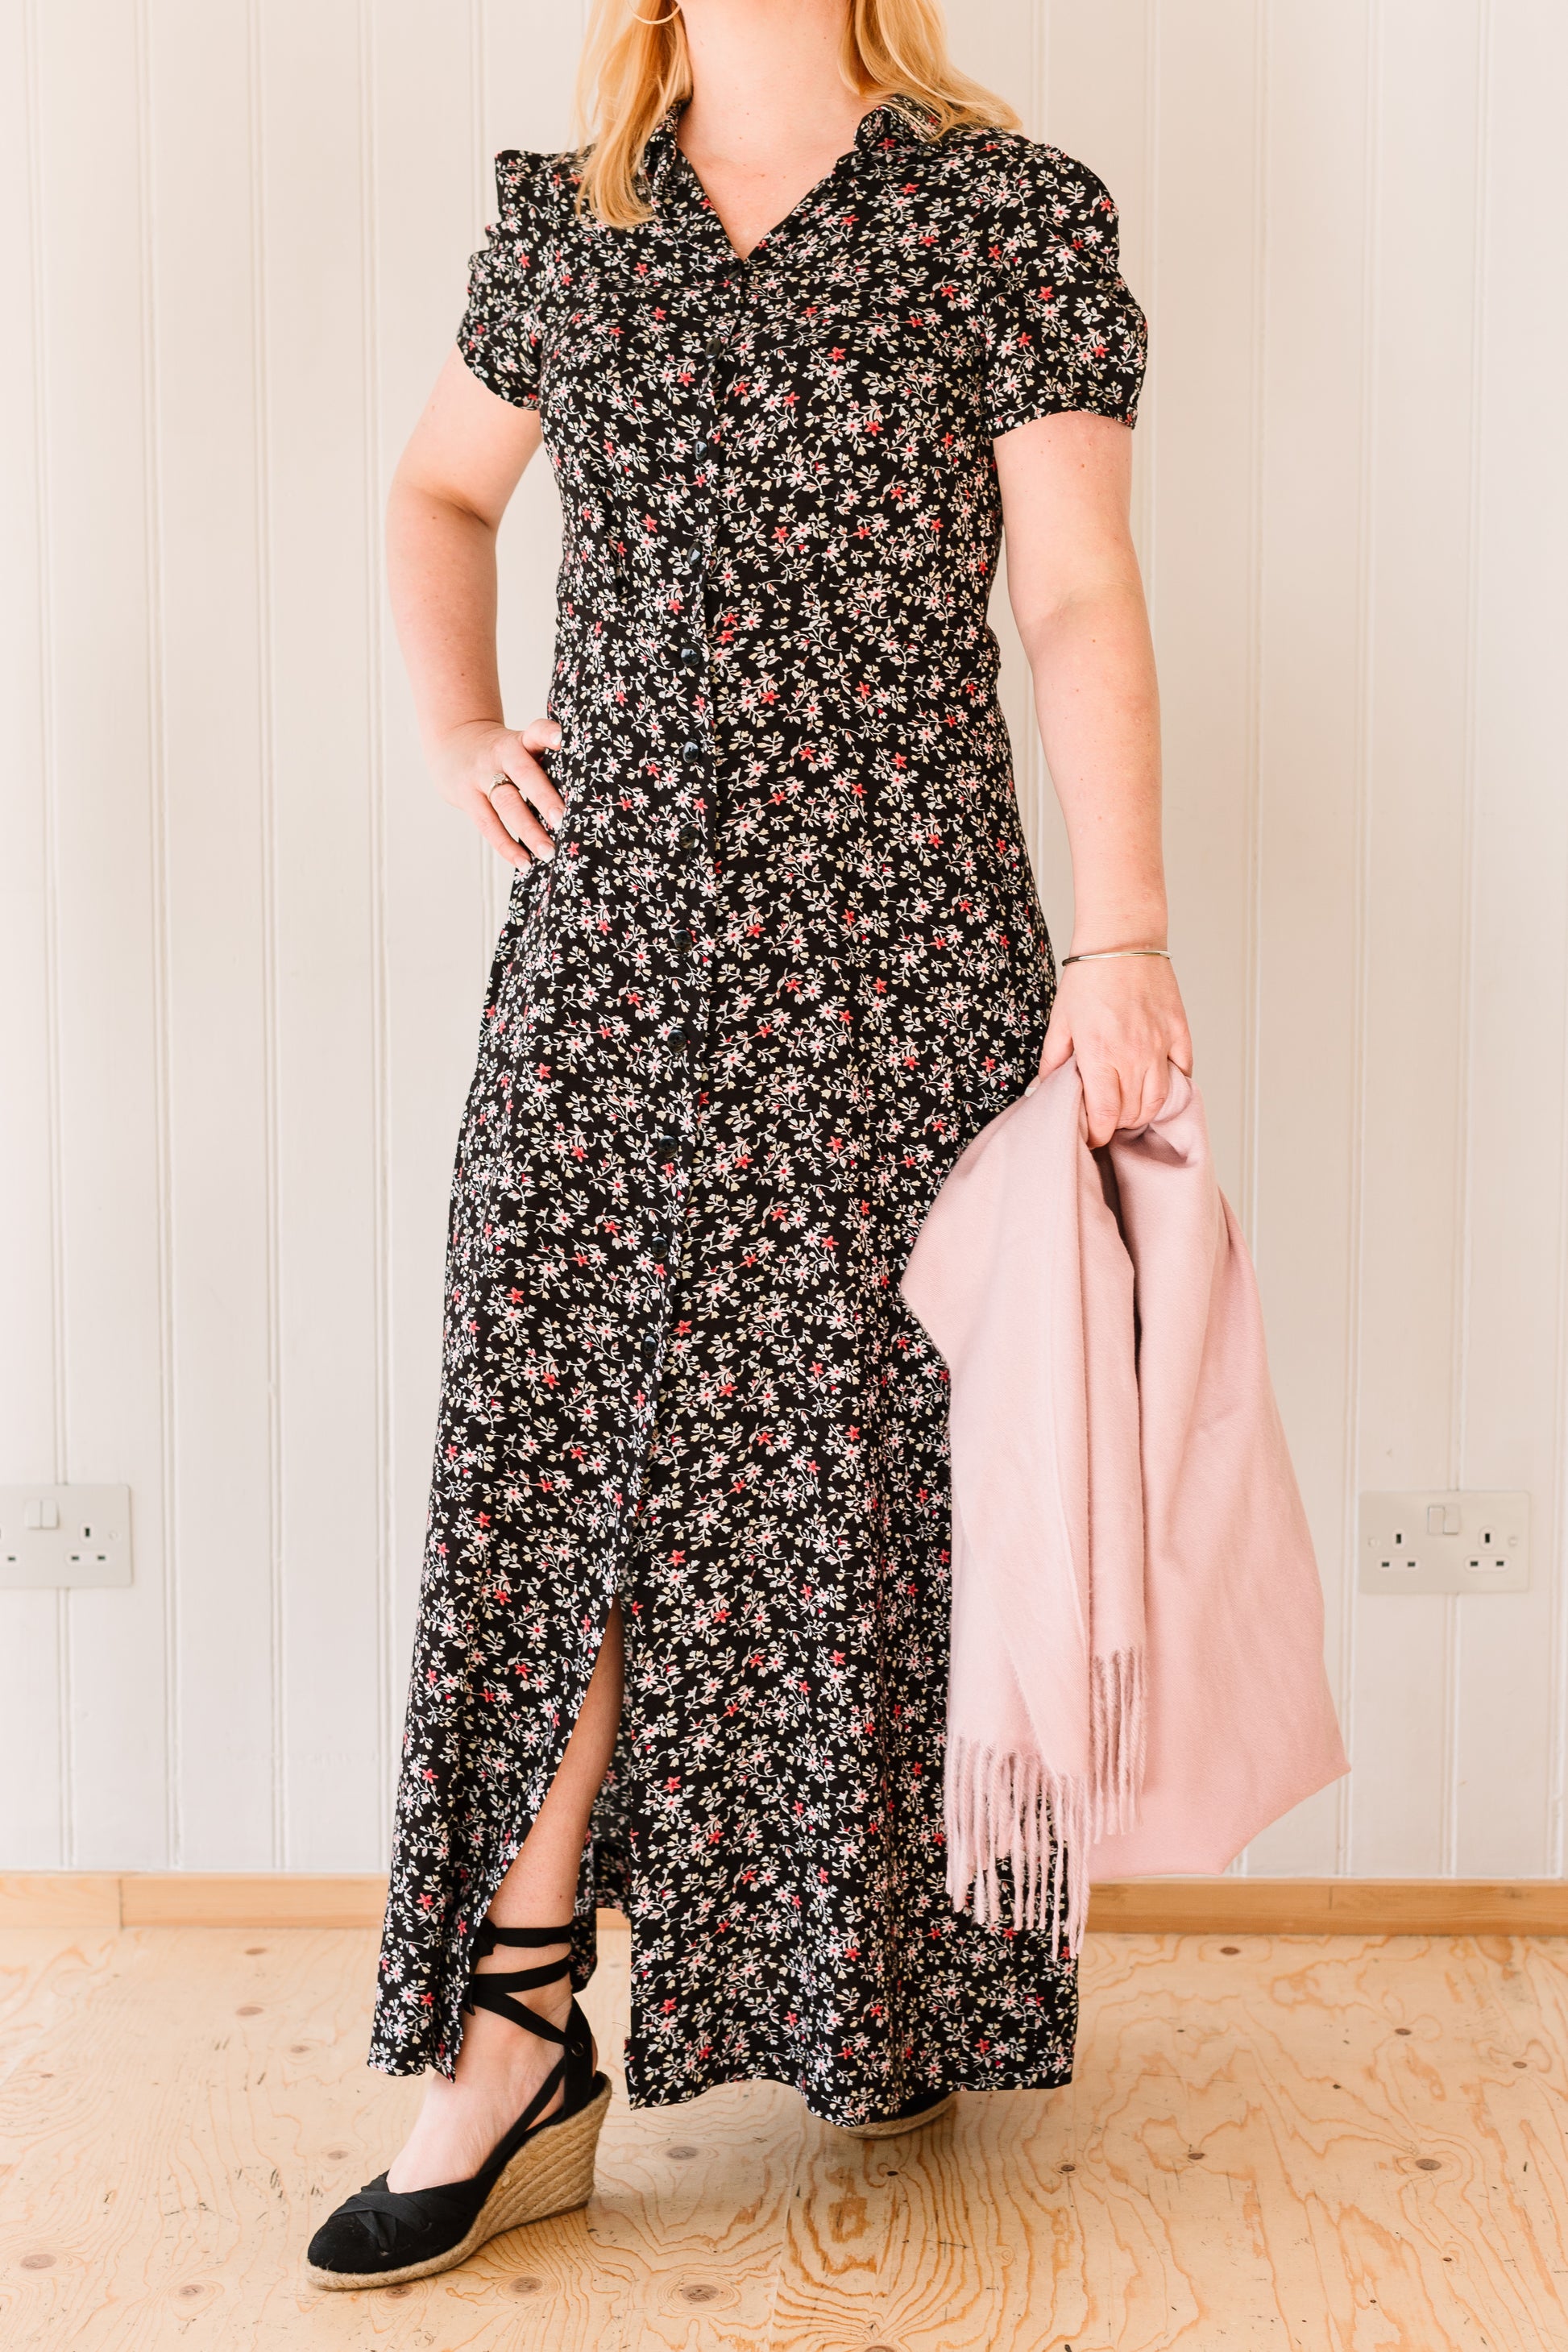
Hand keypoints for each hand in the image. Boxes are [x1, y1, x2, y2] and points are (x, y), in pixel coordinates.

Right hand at [432, 715, 565, 870]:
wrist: (453, 744)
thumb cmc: (501, 754)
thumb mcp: (520, 745)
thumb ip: (544, 762)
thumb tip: (581, 801)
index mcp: (519, 740)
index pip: (535, 731)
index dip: (547, 733)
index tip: (561, 739)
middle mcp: (501, 755)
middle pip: (523, 773)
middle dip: (544, 797)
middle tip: (562, 820)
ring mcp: (481, 776)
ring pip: (506, 804)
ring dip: (528, 830)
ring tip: (549, 852)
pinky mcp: (467, 798)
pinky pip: (487, 824)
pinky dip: (507, 845)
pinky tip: (524, 861)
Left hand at [1035, 952, 1192, 1147]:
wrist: (1123, 940)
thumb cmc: (1089, 976)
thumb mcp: (1060, 1020)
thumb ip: (1053, 1061)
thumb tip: (1043, 1091)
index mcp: (1101, 1055)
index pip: (1104, 1115)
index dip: (1097, 1135)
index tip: (1090, 1137)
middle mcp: (1135, 1055)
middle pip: (1132, 1113)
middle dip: (1115, 1124)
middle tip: (1104, 1119)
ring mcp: (1161, 1045)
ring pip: (1159, 1100)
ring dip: (1143, 1112)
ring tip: (1128, 1107)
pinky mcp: (1179, 1032)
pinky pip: (1182, 1072)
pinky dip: (1172, 1085)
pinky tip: (1156, 1084)